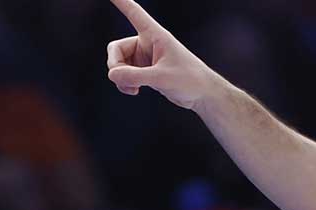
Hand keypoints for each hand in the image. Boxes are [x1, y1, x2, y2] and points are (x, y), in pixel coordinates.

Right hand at [105, 0, 222, 109]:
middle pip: (116, 48)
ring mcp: (144, 57)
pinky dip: (124, 82)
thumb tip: (111, 74)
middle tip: (121, 79)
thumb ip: (135, 76)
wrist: (204, 95)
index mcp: (155, 35)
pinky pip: (124, 74)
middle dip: (115, 65)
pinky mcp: (145, 70)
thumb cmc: (190, 80)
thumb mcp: (162, 78)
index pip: (134, 13)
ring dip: (120, 77)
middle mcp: (147, 43)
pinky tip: (134, 91)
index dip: (121, 1)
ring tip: (132, 89)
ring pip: (118, 63)